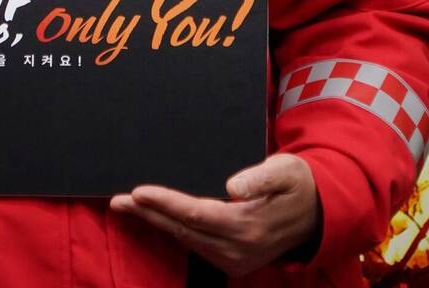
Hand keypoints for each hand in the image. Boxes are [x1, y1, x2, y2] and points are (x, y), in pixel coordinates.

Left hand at [110, 153, 318, 276]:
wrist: (317, 214)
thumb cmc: (297, 184)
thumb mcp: (284, 171)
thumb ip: (259, 178)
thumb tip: (232, 186)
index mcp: (249, 226)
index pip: (196, 214)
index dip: (166, 203)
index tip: (139, 192)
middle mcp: (239, 249)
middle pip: (183, 230)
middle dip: (148, 214)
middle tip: (117, 201)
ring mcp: (235, 260)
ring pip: (186, 240)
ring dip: (156, 223)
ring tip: (127, 207)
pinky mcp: (233, 262)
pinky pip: (195, 245)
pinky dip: (173, 231)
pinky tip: (156, 219)